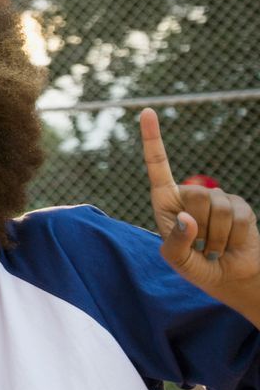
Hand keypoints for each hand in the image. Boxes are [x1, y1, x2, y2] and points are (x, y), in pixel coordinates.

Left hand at [140, 109, 259, 317]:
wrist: (231, 278)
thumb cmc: (196, 267)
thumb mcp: (176, 260)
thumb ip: (177, 242)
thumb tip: (188, 219)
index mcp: (167, 201)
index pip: (157, 166)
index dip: (152, 139)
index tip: (147, 111)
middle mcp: (190, 195)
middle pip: (196, 194)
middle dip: (199, 225)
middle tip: (201, 244)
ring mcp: (217, 199)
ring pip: (217, 206)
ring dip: (216, 236)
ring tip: (214, 247)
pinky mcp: (241, 207)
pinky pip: (238, 216)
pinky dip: (232, 237)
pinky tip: (230, 244)